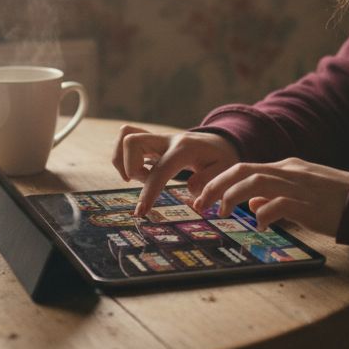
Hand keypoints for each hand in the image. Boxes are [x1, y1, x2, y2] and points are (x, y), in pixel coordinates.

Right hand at [111, 125, 239, 215]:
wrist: (218, 142)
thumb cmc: (221, 159)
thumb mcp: (226, 171)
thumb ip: (210, 183)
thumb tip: (192, 194)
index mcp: (184, 149)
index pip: (160, 169)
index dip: (148, 191)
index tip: (141, 212)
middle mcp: (167, 140)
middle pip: (132, 141)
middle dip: (130, 168)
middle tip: (142, 182)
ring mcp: (157, 138)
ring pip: (125, 136)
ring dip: (123, 161)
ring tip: (139, 177)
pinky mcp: (150, 142)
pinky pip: (126, 139)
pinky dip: (122, 156)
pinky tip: (136, 171)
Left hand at [191, 157, 348, 237]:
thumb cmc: (335, 201)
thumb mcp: (301, 194)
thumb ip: (275, 196)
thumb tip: (252, 205)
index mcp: (286, 168)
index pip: (245, 167)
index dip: (220, 181)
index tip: (202, 197)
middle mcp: (289, 172)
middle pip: (244, 170)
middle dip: (218, 185)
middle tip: (201, 204)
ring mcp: (299, 186)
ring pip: (256, 182)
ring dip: (234, 196)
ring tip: (223, 212)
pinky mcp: (309, 204)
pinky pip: (280, 204)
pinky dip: (265, 213)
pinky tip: (259, 225)